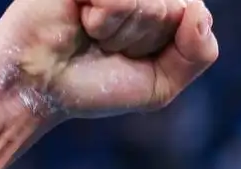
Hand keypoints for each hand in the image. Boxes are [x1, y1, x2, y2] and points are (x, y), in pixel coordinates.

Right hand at [0, 0, 217, 118]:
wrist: (41, 88)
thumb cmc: (100, 85)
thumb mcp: (164, 83)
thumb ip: (199, 52)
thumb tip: (199, 9)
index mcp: (164, 8)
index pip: (196, 15)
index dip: (170, 46)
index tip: (137, 56)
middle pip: (175, 9)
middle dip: (144, 41)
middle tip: (110, 47)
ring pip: (151, 4)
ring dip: (122, 32)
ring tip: (94, 35)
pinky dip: (104, 19)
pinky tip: (82, 19)